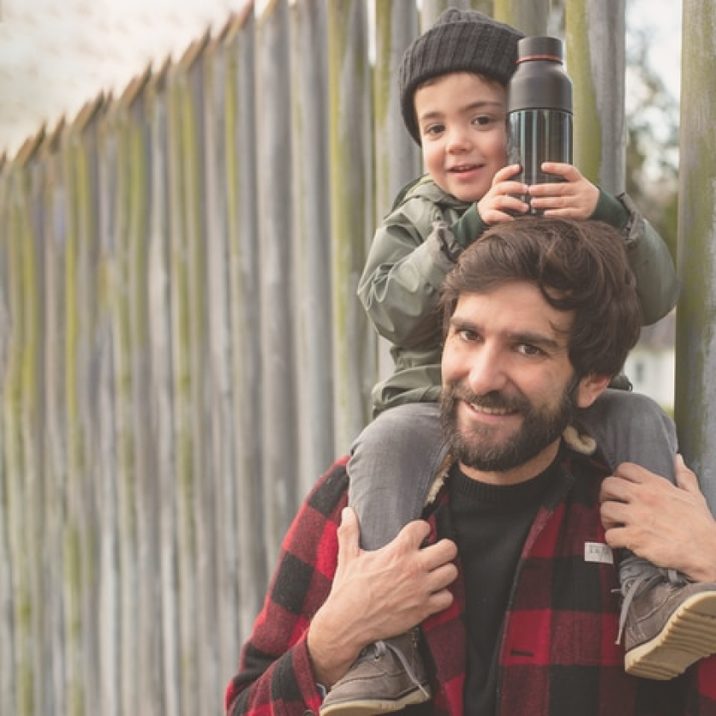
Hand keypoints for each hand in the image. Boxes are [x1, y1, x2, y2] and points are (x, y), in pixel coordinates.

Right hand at [307, 507, 456, 685]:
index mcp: (397, 552)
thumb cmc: (348, 589)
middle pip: (448, 548)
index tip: (418, 533)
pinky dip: (442, 596)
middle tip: (435, 551)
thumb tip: (347, 511)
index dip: (422, 528)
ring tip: (434, 572)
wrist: (347, 623)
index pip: (423, 527)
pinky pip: (447, 598)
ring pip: (451, 572)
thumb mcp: (348, 556)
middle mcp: (413, 568)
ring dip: (444, 571)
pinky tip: (431, 593)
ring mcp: (420, 589)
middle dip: (444, 547)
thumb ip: (350, 531)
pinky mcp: (423, 609)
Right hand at [477, 164, 528, 223]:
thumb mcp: (503, 198)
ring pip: (499, 200)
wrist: (478, 221)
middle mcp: (491, 195)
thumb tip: (532, 188)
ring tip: (526, 208)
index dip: (508, 171)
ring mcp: (488, 205)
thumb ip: (512, 192)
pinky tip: (512, 219)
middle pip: (500, 186)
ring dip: (514, 203)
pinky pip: (493, 215)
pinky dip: (503, 217)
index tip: (519, 167)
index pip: (499, 177)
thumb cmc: (497, 208)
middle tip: (527, 190)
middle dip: (514, 186)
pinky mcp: (486, 216)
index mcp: (495, 189)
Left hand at [527, 162, 598, 217]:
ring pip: (561, 201)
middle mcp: (580, 189)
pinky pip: (566, 213)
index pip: (568, 170)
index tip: (543, 166)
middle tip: (530, 190)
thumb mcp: (577, 182)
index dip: (556, 168)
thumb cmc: (581, 192)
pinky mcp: (580, 213)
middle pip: (561, 188)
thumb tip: (540, 176)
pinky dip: (555, 213)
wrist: (600, 205)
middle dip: (544, 189)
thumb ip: (562, 181)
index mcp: (578, 179)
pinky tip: (545, 213)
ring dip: (546, 202)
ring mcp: (580, 201)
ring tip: (533, 202)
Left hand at [600, 455, 715, 581]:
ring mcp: (638, 517)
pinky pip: (609, 535)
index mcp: (656, 485)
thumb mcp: (694, 495)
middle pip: (608, 485)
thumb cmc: (700, 525)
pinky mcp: (635, 537)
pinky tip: (620, 541)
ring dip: (606, 519)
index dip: (617, 476)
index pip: (624, 468)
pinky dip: (611, 540)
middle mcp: (644, 498)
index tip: (620, 488)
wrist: (706, 551)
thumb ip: (684, 476)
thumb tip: (678, 458)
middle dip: (605, 495)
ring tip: (615, 525)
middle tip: (612, 505)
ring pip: (604, 510)